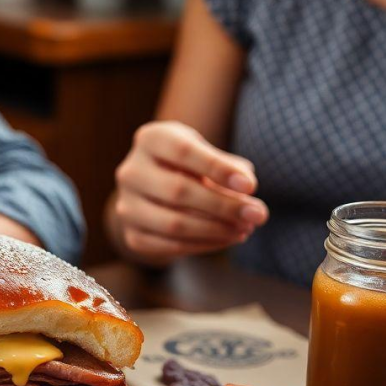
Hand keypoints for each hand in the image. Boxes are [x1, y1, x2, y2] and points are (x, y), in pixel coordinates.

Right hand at [109, 121, 267, 264]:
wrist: (154, 192)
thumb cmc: (189, 166)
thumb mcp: (206, 155)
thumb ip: (227, 167)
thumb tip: (248, 188)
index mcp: (150, 140)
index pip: (183, 152)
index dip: (218, 169)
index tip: (250, 187)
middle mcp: (130, 172)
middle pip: (178, 191)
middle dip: (224, 206)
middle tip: (258, 215)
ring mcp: (127, 206)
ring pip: (174, 224)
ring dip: (217, 230)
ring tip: (246, 229)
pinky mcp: (134, 236)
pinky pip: (171, 246)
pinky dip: (205, 245)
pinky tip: (229, 239)